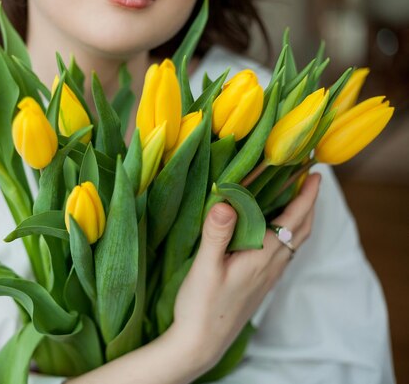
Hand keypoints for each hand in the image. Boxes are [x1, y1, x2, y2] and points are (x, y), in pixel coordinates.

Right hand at [168, 173, 320, 374]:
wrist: (202, 342)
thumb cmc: (201, 306)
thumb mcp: (204, 267)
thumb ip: (216, 234)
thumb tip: (225, 201)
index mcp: (262, 256)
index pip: (293, 220)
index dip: (306, 196)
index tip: (314, 174)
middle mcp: (271, 265)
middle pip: (301, 230)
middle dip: (309, 204)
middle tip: (308, 181)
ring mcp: (268, 276)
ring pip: (294, 242)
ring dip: (300, 219)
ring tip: (295, 200)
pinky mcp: (260, 283)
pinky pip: (283, 252)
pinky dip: (288, 233)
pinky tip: (273, 231)